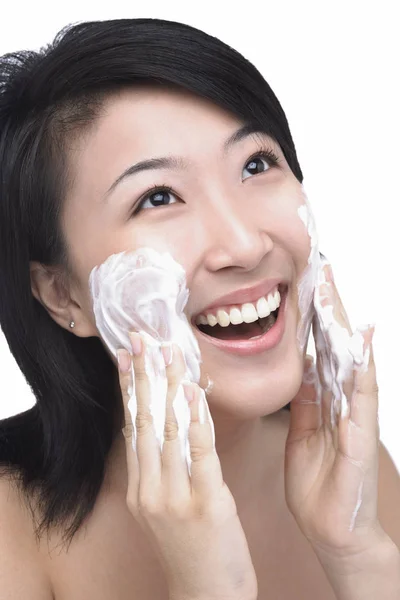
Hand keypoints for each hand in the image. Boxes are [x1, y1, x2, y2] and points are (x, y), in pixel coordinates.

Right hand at [117, 332, 256, 599]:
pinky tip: (193, 391)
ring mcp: (174, 496)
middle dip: (143, 375)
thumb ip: (164, 467)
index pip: (132, 426)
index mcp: (139, 487)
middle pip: (144, 421)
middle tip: (141, 338)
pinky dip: (196, 419)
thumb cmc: (192, 548)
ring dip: (169, 386)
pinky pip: (199, 453)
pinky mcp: (204, 503)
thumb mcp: (168, 506)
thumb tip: (168, 423)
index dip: (130, 387)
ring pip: (168, 430)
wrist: (207, 596)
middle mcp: (149, 489)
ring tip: (168, 352)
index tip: (128, 354)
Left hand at [284, 264, 387, 562]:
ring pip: (350, 361)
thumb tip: (299, 369)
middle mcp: (342, 401)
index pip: (318, 349)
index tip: (302, 283)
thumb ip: (302, 402)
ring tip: (334, 291)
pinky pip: (361, 398)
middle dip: (327, 308)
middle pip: (335, 347)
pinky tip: (361, 342)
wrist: (332, 530)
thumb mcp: (301, 434)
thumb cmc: (318, 484)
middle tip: (320, 269)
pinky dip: (362, 369)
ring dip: (343, 325)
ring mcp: (354, 417)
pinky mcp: (359, 438)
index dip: (311, 317)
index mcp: (324, 400)